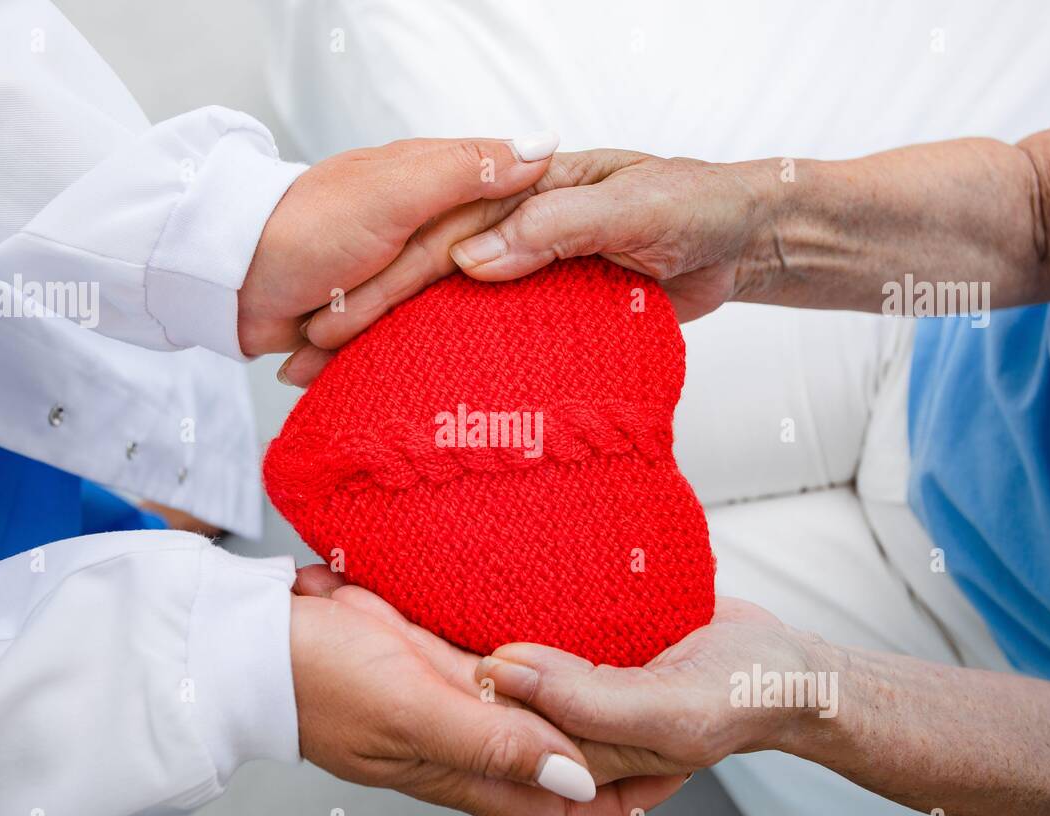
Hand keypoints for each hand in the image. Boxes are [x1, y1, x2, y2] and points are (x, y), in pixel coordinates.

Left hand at [236, 134, 558, 357]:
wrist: (233, 284)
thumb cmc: (307, 230)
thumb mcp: (396, 195)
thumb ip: (464, 172)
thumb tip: (544, 148)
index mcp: (431, 179)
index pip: (507, 198)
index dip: (532, 227)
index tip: (560, 261)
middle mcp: (421, 219)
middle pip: (481, 262)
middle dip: (478, 294)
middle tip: (496, 328)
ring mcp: (399, 267)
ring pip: (445, 305)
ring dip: (431, 331)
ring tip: (450, 360)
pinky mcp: (377, 310)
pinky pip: (408, 333)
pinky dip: (403, 354)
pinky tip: (417, 374)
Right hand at [279, 149, 775, 384]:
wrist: (747, 238)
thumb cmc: (697, 204)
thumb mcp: (630, 208)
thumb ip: (554, 227)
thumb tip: (470, 262)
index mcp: (524, 194)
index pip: (439, 239)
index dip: (382, 283)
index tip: (331, 323)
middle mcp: (518, 229)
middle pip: (426, 276)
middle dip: (362, 319)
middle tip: (302, 363)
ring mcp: (534, 269)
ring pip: (452, 310)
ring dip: (393, 346)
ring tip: (336, 384)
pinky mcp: (556, 306)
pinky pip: (497, 336)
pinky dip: (455, 362)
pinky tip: (415, 388)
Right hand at [289, 567, 686, 815]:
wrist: (257, 639)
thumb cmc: (316, 682)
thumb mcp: (412, 712)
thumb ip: (491, 743)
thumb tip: (573, 776)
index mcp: (460, 771)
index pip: (555, 810)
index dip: (617, 802)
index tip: (674, 775)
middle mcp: (462, 741)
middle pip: (553, 757)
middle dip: (610, 745)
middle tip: (667, 710)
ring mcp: (450, 697)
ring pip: (532, 709)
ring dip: (576, 697)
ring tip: (634, 666)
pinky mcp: (435, 655)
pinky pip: (499, 662)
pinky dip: (533, 655)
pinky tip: (560, 627)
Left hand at [474, 598, 836, 781]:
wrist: (791, 664)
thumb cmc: (742, 697)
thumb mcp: (666, 710)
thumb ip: (584, 701)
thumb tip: (501, 673)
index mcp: (583, 752)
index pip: (504, 725)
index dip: (473, 691)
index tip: (447, 646)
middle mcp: (578, 715)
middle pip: (508, 685)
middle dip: (474, 649)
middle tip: (438, 604)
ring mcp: (590, 676)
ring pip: (527, 647)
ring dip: (502, 615)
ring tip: (468, 574)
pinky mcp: (604, 637)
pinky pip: (560, 617)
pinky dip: (544, 593)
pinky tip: (520, 564)